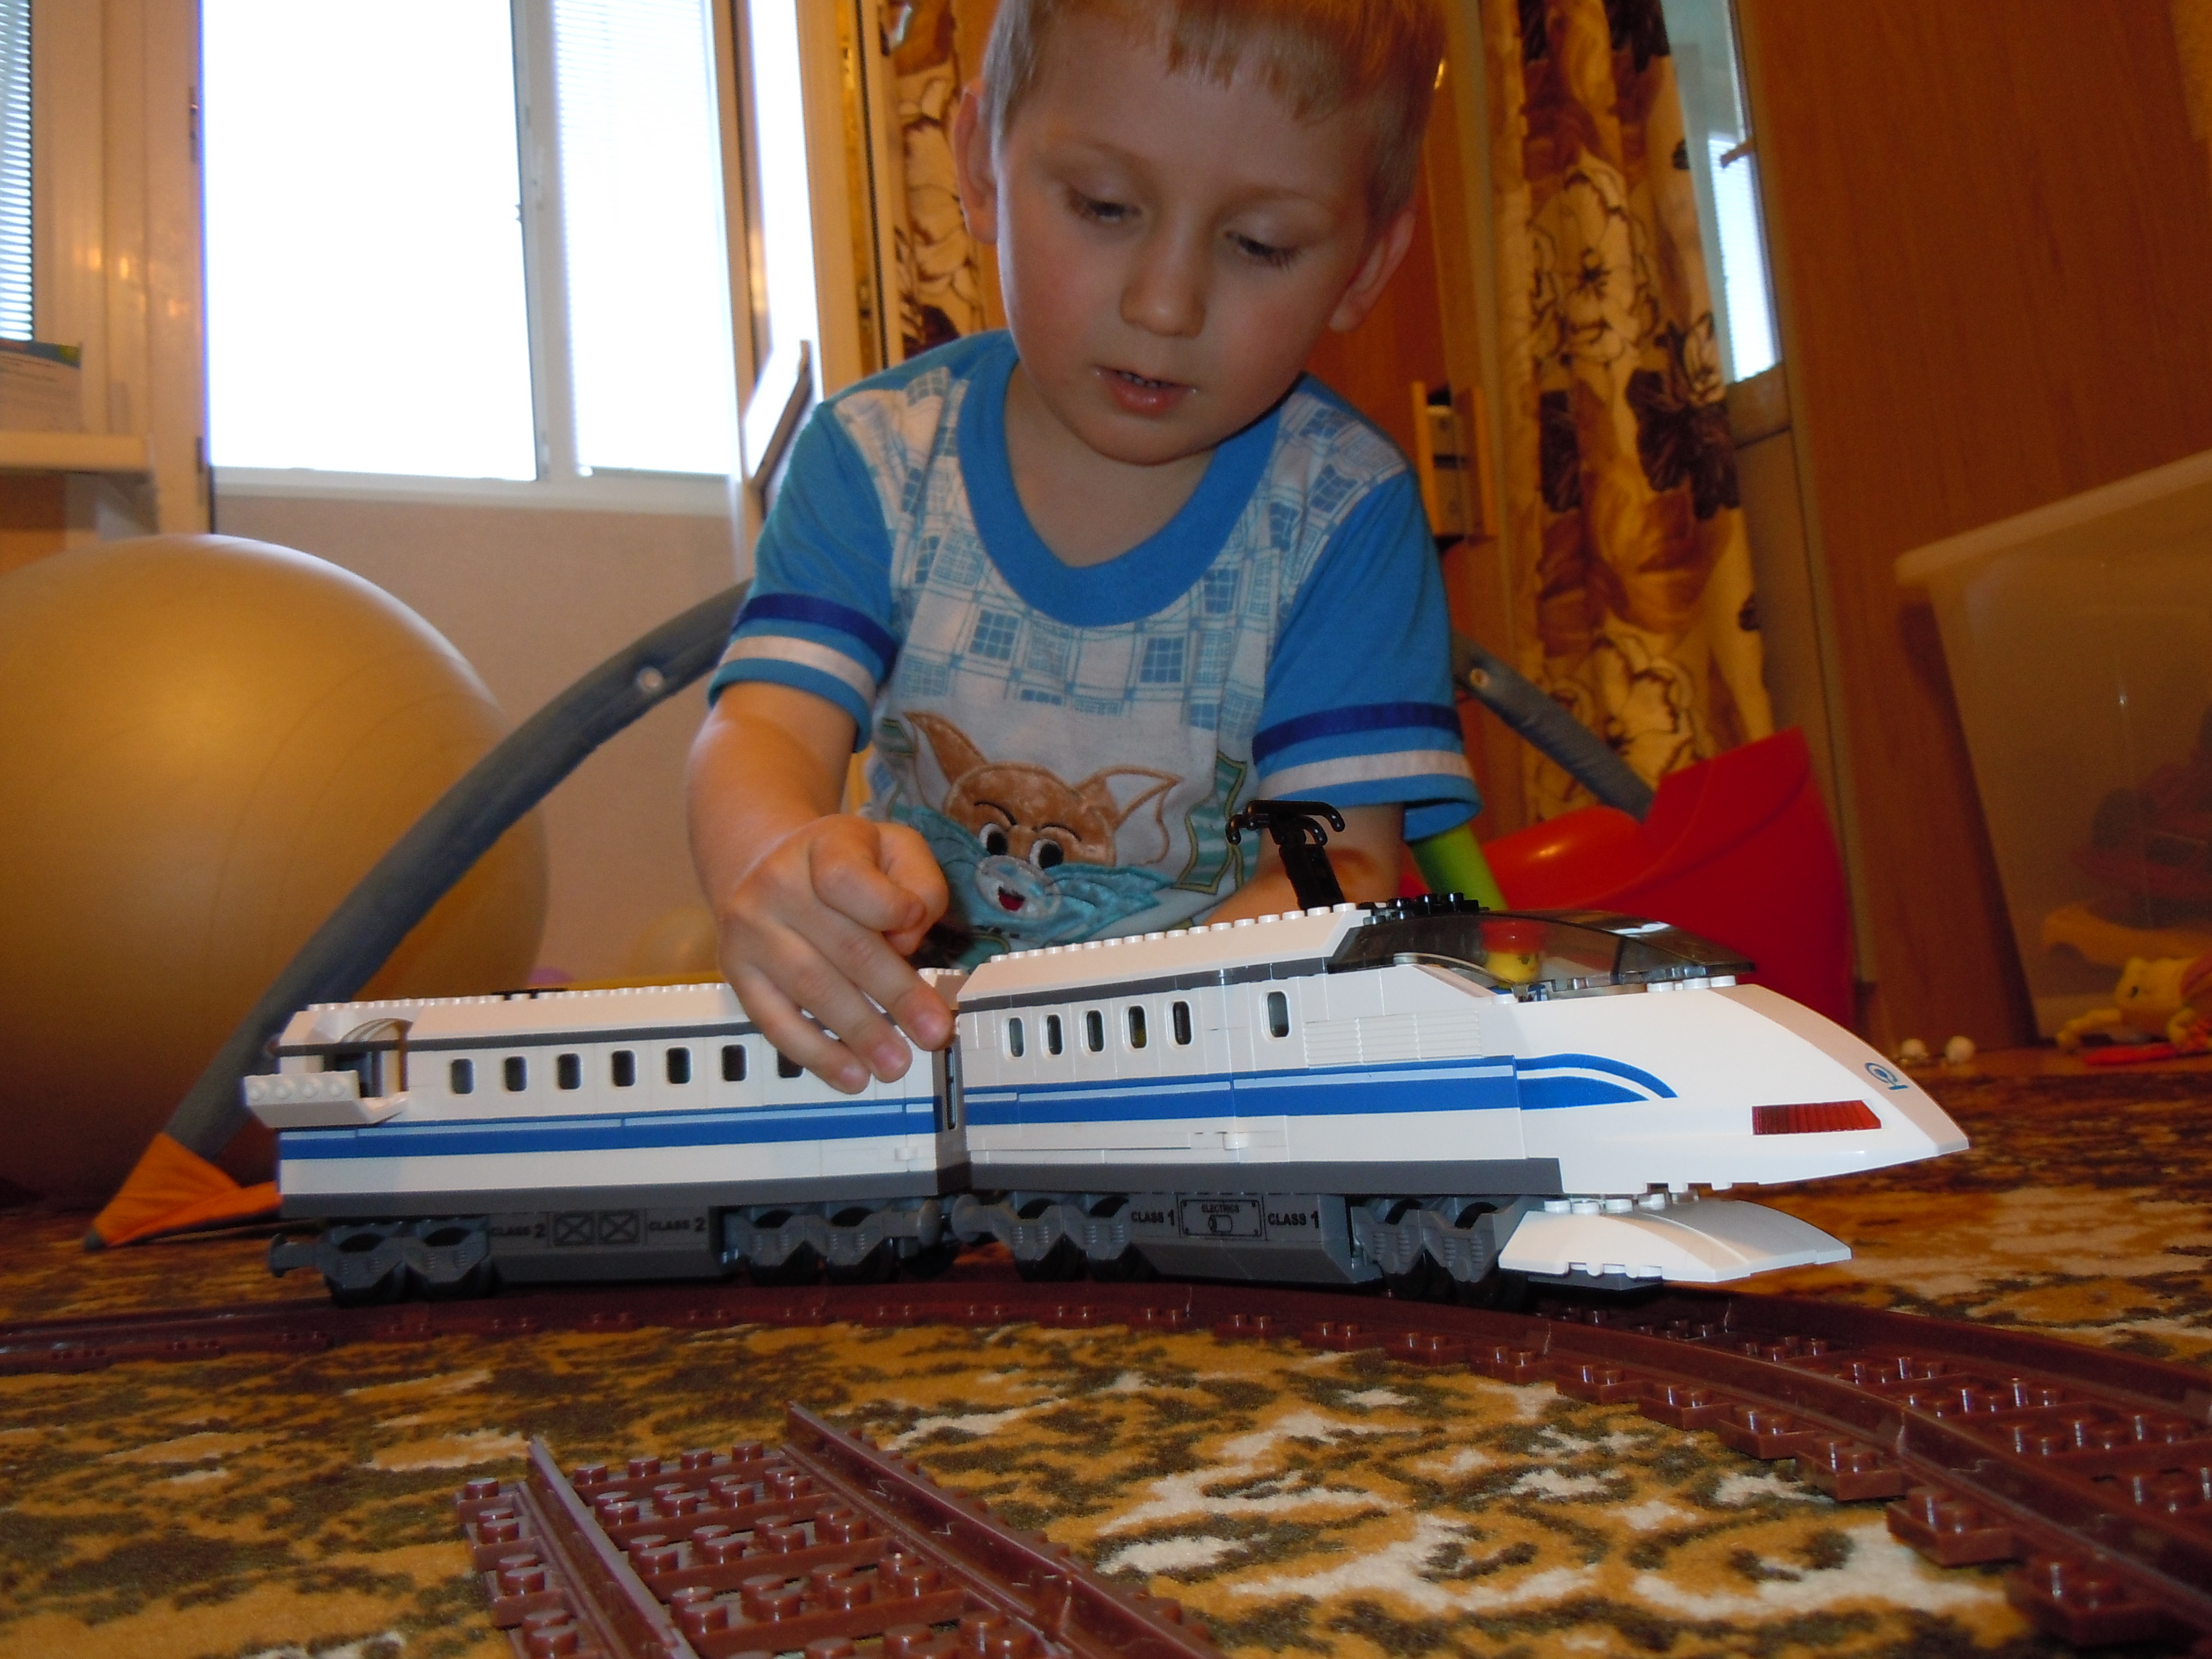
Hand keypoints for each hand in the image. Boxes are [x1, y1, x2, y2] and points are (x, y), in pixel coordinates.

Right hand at [713, 813, 953, 1091]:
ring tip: (896, 1065)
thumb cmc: (846, 864)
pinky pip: (776, 1021)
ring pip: (812, 988)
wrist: (763, 864)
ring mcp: (751, 931)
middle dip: (896, 995)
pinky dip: (816, 1054)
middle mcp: (778, 884)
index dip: (887, 906)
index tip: (916, 931)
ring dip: (859, 1033)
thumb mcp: (893, 848)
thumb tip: (908, 935)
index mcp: (823, 846)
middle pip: (844, 945)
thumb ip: (917, 882)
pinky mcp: (737, 973)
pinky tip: (851, 1075)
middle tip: (933, 1033)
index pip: (848, 877)